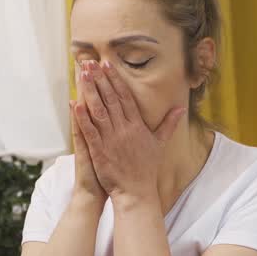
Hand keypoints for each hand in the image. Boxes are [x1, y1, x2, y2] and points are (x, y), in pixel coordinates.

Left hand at [74, 59, 184, 205]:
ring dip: (89, 91)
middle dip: (99, 79)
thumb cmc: (147, 169)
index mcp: (137, 125)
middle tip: (89, 62)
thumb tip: (181, 108)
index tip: (106, 64)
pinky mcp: (100, 151)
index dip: (115, 79)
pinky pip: (90, 131)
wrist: (137, 192)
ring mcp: (111, 139)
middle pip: (110, 99)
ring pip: (98, 110)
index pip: (124, 97)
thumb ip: (168, 124)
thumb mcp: (160, 144)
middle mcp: (124, 129)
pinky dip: (83, 117)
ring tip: (81, 75)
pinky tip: (75, 103)